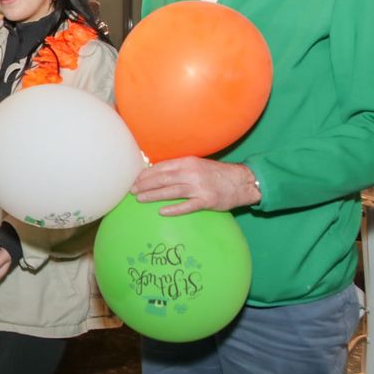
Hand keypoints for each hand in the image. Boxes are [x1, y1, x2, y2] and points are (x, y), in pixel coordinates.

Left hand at [130, 157, 260, 215]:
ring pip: (171, 191)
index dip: (147, 173)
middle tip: (132, 190)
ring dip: (153, 195)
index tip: (135, 179)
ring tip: (140, 199)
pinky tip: (162, 212)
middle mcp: (192, 173)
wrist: (241, 182)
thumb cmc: (216, 174)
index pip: (162, 167)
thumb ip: (179, 167)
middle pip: (163, 178)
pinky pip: (187, 206)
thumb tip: (156, 172)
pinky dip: (174, 209)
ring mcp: (200, 187)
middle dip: (145, 184)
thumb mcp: (197, 165)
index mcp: (189, 162)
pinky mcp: (207, 201)